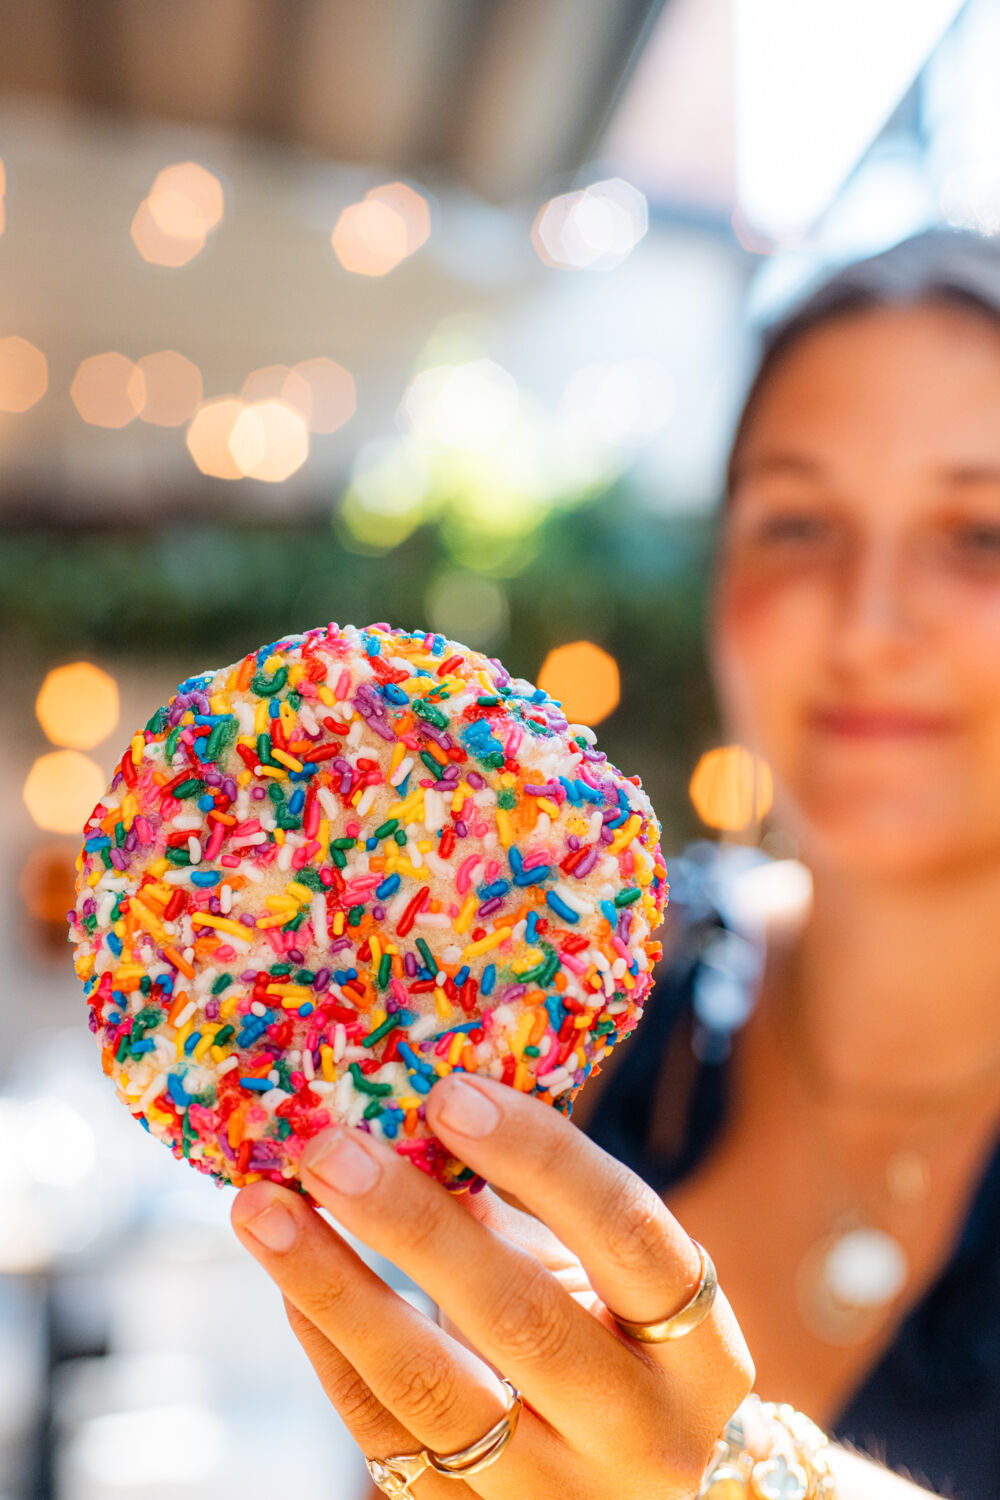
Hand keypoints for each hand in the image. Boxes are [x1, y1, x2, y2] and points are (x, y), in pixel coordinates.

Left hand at [231, 1072, 754, 1497]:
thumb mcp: (608, 1286)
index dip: (540, 1156)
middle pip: (522, 1316)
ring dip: (337, 1288)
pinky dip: (330, 1352)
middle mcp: (645, 1434)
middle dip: (413, 1222)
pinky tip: (290, 1284)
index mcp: (701, 1351)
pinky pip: (387, 1443)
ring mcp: (560, 1498)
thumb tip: (421, 1103)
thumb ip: (536, 1210)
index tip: (449, 1092)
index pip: (630, 1234)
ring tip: (263, 1209)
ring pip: (436, 1391)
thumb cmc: (620, 1356)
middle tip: (327, 1147)